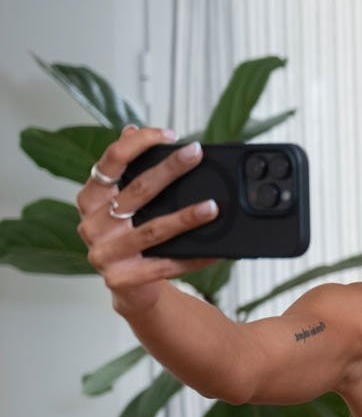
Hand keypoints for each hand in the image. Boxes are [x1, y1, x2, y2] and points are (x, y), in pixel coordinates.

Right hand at [76, 126, 219, 315]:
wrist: (128, 287)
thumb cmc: (127, 236)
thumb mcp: (120, 202)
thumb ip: (125, 170)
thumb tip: (131, 129)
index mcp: (90, 199)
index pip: (110, 162)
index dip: (138, 143)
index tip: (168, 134)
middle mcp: (92, 224)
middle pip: (137, 191)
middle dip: (169, 170)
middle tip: (196, 153)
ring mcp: (106, 253)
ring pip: (153, 230)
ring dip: (185, 217)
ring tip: (212, 206)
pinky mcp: (124, 278)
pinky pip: (167, 264)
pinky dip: (194, 256)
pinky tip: (215, 250)